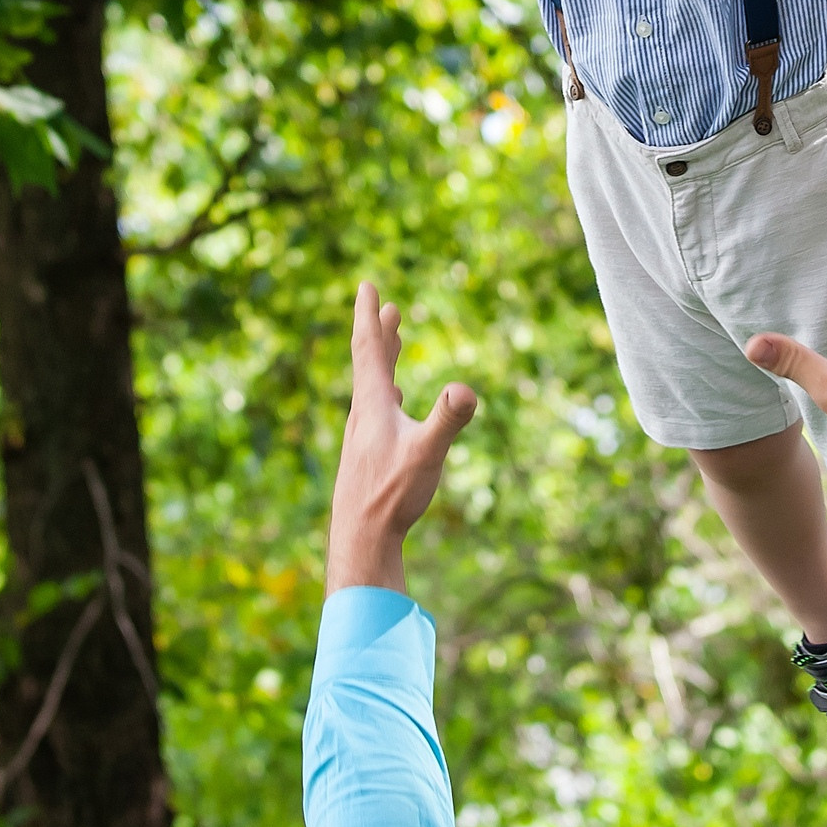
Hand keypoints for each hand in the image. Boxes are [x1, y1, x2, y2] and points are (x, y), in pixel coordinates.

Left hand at [325, 284, 478, 594]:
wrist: (361, 540)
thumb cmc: (392, 496)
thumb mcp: (427, 454)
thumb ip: (447, 419)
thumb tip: (465, 388)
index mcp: (373, 405)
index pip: (369, 349)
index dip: (369, 316)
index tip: (367, 286)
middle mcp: (363, 416)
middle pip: (368, 362)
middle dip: (378, 331)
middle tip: (384, 305)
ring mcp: (363, 436)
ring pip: (372, 386)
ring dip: (382, 360)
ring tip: (392, 343)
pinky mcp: (368, 456)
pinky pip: (376, 411)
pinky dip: (385, 393)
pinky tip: (394, 404)